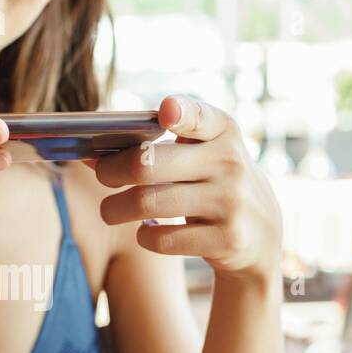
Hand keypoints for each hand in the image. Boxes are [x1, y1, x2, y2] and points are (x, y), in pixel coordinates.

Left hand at [93, 95, 282, 282]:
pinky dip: (145, 236)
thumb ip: (156, 146)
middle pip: (147, 164)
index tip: (165, 113)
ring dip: (115, 208)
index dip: (181, 113)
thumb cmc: (212, 182)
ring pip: (147, 204)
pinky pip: (162, 239)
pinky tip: (147, 230)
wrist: (260, 232)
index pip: (201, 116)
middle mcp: (230, 163)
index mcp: (223, 132)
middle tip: (101, 176)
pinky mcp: (227, 239)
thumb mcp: (201, 154)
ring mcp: (231, 203)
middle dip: (111, 170)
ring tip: (110, 210)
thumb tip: (91, 154)